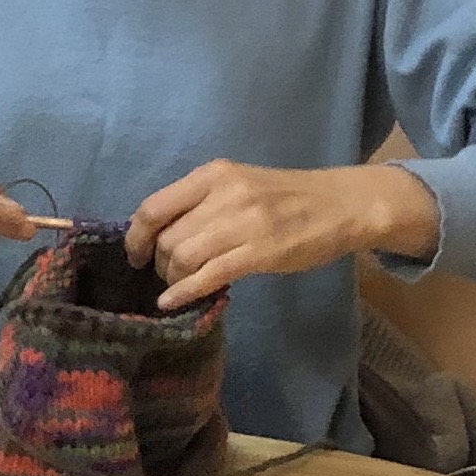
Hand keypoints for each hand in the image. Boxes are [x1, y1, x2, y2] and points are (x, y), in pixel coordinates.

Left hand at [126, 162, 435, 312]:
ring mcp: (243, 223)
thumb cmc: (286, 197)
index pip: (154, 207)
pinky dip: (184, 292)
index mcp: (213, 174)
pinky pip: (208, 276)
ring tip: (179, 285)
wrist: (340, 204)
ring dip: (173, 278)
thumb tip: (158, 234)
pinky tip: (174, 302)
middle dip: (158, 263)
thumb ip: (200, 203)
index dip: (136, 236)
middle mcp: (223, 194)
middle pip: (167, 237)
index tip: (136, 255)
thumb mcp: (238, 185)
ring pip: (183, 257)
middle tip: (167, 274)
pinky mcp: (259, 252)